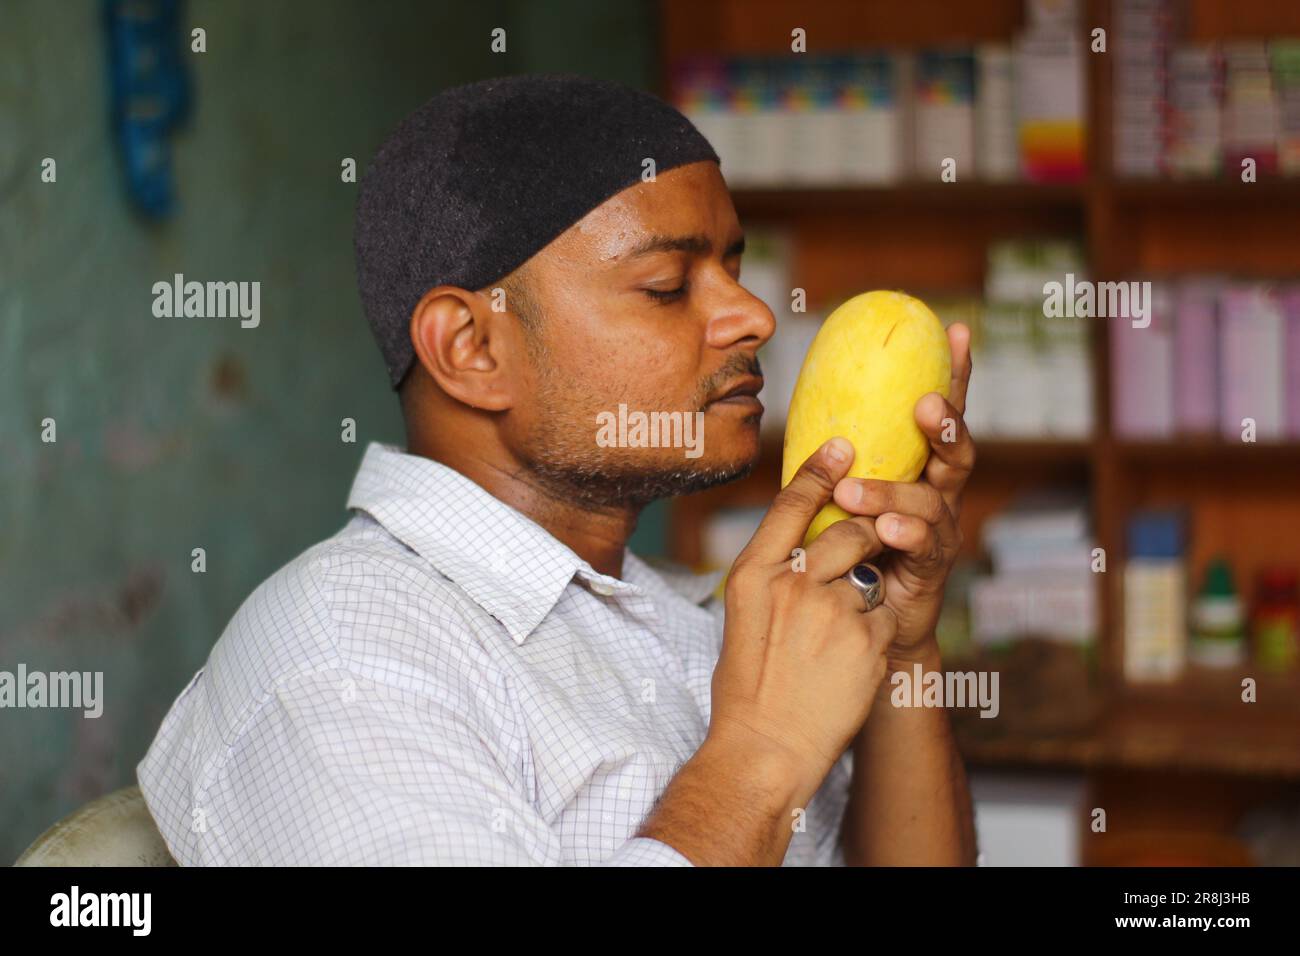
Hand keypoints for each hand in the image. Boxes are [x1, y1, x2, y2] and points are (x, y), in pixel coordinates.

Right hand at [709, 437, 899, 789]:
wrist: (764, 749)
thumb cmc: (748, 688)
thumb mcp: (744, 616)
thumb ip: (774, 575)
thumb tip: (801, 547)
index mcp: (752, 574)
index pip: (790, 505)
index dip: (821, 471)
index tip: (844, 445)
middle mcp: (791, 583)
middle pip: (848, 530)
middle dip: (866, 534)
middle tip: (866, 550)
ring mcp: (831, 610)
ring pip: (872, 572)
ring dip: (868, 592)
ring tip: (843, 629)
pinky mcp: (867, 640)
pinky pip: (885, 616)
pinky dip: (876, 633)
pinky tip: (853, 661)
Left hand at [830, 322, 975, 661]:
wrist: (865, 624)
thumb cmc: (846, 553)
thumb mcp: (832, 498)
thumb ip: (827, 461)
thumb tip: (796, 408)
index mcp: (917, 470)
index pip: (939, 416)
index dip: (953, 375)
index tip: (959, 331)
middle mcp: (937, 496)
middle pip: (956, 451)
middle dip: (946, 425)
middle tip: (926, 405)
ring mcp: (939, 534)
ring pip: (931, 503)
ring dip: (893, 493)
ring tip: (853, 493)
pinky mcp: (932, 572)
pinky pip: (924, 548)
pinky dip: (904, 535)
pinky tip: (884, 531)